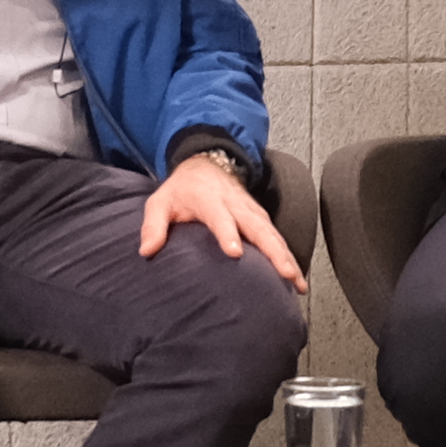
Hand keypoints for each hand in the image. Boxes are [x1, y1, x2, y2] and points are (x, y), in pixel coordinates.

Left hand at [136, 151, 305, 286]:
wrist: (207, 164)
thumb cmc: (181, 190)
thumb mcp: (160, 202)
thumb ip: (153, 225)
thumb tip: (147, 251)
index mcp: (210, 200)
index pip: (220, 217)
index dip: (228, 233)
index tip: (235, 253)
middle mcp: (236, 205)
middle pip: (258, 228)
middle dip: (273, 251)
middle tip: (284, 274)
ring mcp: (252, 211)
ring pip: (273, 234)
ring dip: (287, 257)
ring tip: (298, 282)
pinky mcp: (261, 218)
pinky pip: (277, 237)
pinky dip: (289, 255)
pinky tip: (297, 277)